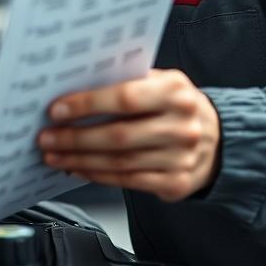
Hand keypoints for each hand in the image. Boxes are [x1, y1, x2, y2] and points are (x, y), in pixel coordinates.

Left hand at [38, 69, 220, 201]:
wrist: (218, 138)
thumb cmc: (174, 105)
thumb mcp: (159, 83)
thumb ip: (124, 82)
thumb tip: (72, 87)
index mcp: (175, 91)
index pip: (124, 97)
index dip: (87, 105)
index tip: (56, 110)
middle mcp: (183, 125)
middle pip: (118, 135)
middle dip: (74, 138)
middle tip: (46, 138)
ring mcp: (182, 157)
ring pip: (119, 162)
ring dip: (80, 159)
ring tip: (54, 155)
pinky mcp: (177, 182)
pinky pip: (128, 181)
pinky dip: (97, 176)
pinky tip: (78, 168)